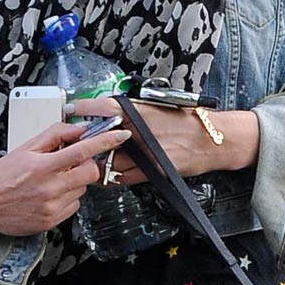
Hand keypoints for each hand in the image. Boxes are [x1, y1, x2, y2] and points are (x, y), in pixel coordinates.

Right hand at [0, 120, 128, 234]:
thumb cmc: (3, 174)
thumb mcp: (26, 147)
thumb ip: (55, 135)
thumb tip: (79, 128)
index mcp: (43, 166)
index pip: (83, 151)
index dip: (106, 141)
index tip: (121, 134)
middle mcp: (50, 188)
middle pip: (90, 173)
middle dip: (87, 165)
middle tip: (72, 163)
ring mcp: (52, 207)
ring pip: (82, 190)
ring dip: (74, 182)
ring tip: (52, 181)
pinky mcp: (52, 221)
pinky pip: (74, 206)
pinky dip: (67, 198)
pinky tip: (50, 195)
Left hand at [82, 100, 259, 186]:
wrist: (212, 140)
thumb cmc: (189, 122)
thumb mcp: (161, 108)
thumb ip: (135, 112)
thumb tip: (111, 113)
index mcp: (143, 111)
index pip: (106, 107)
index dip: (86, 108)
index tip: (73, 108)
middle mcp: (142, 131)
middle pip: (104, 137)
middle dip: (92, 141)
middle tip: (81, 142)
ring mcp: (146, 153)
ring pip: (111, 161)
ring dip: (101, 162)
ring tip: (95, 161)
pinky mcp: (152, 171)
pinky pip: (123, 178)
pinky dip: (113, 177)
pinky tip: (109, 175)